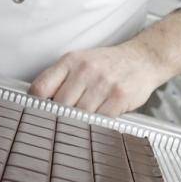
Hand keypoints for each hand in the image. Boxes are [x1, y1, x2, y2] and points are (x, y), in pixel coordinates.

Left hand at [29, 41, 170, 116]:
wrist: (143, 59)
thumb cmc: (107, 64)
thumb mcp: (81, 62)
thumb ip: (61, 80)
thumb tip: (39, 105)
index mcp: (71, 61)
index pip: (41, 88)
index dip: (37, 105)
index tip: (40, 113)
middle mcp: (85, 70)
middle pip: (60, 105)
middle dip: (62, 116)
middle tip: (65, 121)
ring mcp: (103, 83)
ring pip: (80, 115)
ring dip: (81, 121)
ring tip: (85, 119)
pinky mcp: (119, 96)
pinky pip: (101, 119)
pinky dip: (99, 122)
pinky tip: (101, 118)